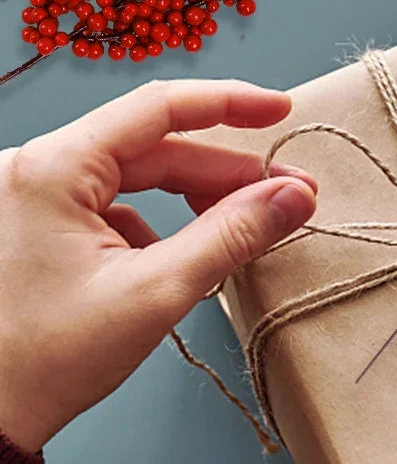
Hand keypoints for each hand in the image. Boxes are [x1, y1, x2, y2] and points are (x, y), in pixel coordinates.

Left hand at [0, 80, 317, 452]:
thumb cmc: (47, 359)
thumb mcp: (157, 291)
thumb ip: (232, 234)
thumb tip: (293, 197)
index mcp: (54, 169)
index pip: (158, 109)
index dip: (230, 104)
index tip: (280, 110)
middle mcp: (38, 169)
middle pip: (155, 149)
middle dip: (227, 172)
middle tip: (289, 194)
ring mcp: (37, 198)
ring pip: (139, 177)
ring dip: (198, 199)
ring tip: (250, 225)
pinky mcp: (42, 226)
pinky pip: (118, 205)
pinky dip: (163, 224)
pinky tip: (188, 255)